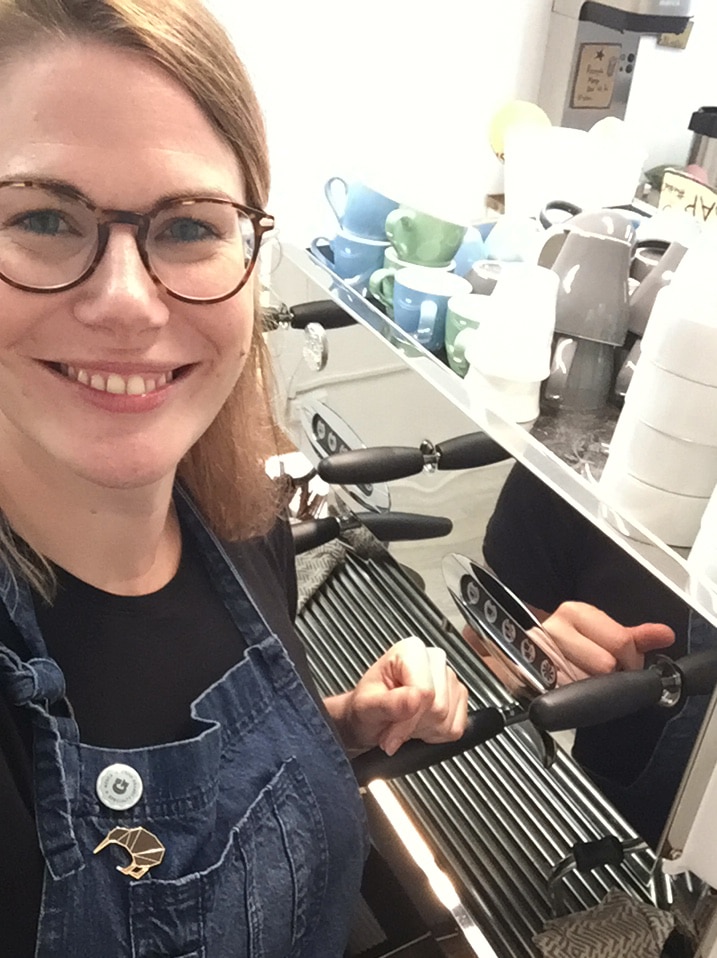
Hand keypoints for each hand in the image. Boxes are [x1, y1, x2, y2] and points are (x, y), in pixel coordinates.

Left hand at [324, 636, 468, 755]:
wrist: (370, 719)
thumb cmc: (367, 707)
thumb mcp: (367, 707)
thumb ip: (389, 703)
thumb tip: (415, 699)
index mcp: (411, 651)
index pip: (425, 691)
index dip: (408, 720)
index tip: (390, 734)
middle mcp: (433, 659)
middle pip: (439, 707)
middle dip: (414, 726)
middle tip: (394, 729)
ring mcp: (449, 678)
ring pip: (448, 720)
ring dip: (424, 731)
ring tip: (405, 723)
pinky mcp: (458, 697)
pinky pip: (456, 728)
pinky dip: (436, 735)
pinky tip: (420, 725)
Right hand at [533, 601, 675, 684]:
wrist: (523, 658)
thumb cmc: (565, 647)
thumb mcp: (602, 635)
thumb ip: (636, 637)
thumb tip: (665, 635)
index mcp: (576, 612)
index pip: (621, 642)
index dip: (629, 661)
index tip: (623, 664)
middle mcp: (556, 627)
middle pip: (605, 665)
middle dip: (609, 677)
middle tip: (599, 674)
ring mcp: (540, 652)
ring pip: (587, 685)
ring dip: (588, 690)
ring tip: (580, 680)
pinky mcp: (529, 675)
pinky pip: (565, 698)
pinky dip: (570, 699)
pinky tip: (567, 688)